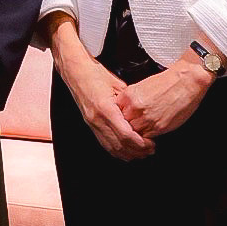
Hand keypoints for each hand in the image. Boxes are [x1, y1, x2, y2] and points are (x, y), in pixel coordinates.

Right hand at [50, 29, 152, 160]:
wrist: (76, 72)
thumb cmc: (94, 74)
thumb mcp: (118, 85)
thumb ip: (130, 102)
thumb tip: (142, 113)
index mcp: (105, 108)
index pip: (125, 134)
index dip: (140, 143)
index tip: (150, 143)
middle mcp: (97, 119)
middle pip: (119, 145)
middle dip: (137, 151)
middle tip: (149, 150)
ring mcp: (92, 123)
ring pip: (111, 148)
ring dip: (127, 153)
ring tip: (140, 152)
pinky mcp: (90, 125)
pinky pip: (104, 143)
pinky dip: (116, 150)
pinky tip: (125, 150)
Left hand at [117, 59, 213, 138]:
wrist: (186, 81)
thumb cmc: (168, 82)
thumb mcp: (142, 87)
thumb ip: (132, 100)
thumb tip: (126, 111)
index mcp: (129, 95)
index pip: (115, 113)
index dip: (119, 118)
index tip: (122, 120)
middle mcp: (135, 107)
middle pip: (122, 125)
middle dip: (127, 127)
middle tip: (131, 129)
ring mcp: (146, 118)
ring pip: (134, 133)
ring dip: (137, 135)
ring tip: (141, 133)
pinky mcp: (158, 127)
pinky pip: (146, 138)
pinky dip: (147, 139)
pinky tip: (150, 134)